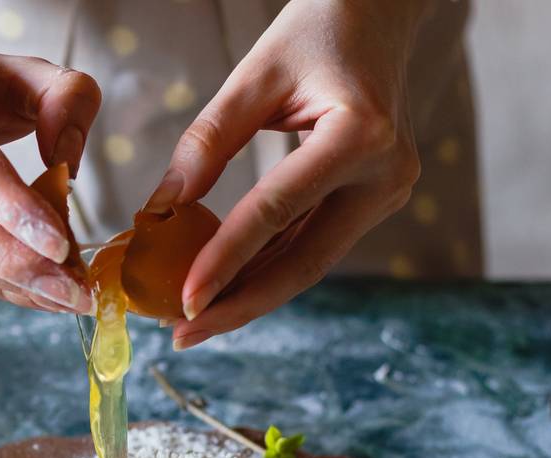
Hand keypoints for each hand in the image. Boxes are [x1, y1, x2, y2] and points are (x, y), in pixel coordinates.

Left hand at [144, 0, 424, 347]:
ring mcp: (387, 193)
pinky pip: (315, 244)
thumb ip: (208, 141)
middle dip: (240, 304)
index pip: (278, 213)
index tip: (183, 299)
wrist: (380, 12)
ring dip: (251, 295)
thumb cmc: (318, 28)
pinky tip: (226, 290)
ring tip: (193, 322)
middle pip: (304, 262)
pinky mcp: (375, 200)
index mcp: (361, 136)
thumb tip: (162, 209)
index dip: (226, 260)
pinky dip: (269, 269)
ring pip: (310, 263)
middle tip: (182, 333)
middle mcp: (386, 176)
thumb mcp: (255, 74)